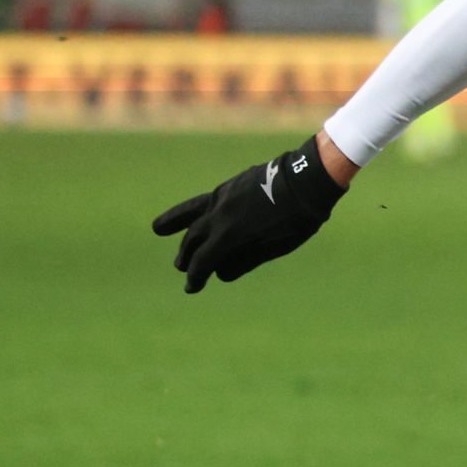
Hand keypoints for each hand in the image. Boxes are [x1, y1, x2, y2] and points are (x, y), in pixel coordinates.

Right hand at [152, 131, 348, 292]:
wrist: (307, 178)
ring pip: (190, 213)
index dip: (196, 277)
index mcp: (231, 235)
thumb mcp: (277, 246)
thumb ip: (247, 260)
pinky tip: (191, 213)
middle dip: (186, 256)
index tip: (192, 288)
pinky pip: (203, 201)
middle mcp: (219, 215)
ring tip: (159, 229)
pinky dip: (191, 209)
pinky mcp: (228, 186)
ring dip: (174, 223)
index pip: (203, 261)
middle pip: (193, 239)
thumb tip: (221, 274)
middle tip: (183, 268)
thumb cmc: (299, 218)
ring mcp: (221, 197)